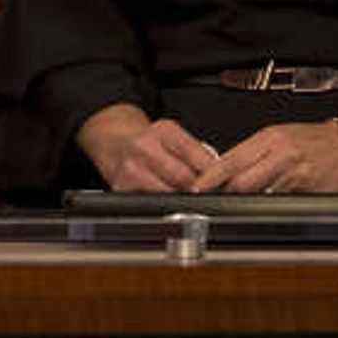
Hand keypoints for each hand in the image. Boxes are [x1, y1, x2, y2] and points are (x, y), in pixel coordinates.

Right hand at [78, 105, 218, 192]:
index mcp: (164, 131)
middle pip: (182, 176)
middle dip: (199, 190)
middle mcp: (145, 146)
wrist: (113, 141)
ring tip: (192, 202)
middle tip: (210, 197)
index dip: (213, 173)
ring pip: (167, 192)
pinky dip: (163, 206)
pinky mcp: (121, 186)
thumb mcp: (172, 138)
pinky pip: (149, 201)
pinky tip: (170, 204)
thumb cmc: (150, 143)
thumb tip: (220, 178)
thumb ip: (195, 154)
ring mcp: (131, 167)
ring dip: (182, 200)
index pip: (196, 154)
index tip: (223, 184)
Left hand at [208, 120, 337, 195]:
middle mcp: (282, 155)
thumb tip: (223, 170)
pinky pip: (282, 205)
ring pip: (260, 196)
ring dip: (247, 203)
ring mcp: (296, 175)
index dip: (210, 178)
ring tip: (241, 204)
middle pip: (242, 182)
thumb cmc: (317, 141)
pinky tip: (270, 207)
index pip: (231, 160)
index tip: (196, 188)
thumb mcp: (280, 136)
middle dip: (225, 195)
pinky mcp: (309, 194)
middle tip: (213, 201)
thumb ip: (253, 152)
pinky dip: (272, 208)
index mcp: (270, 138)